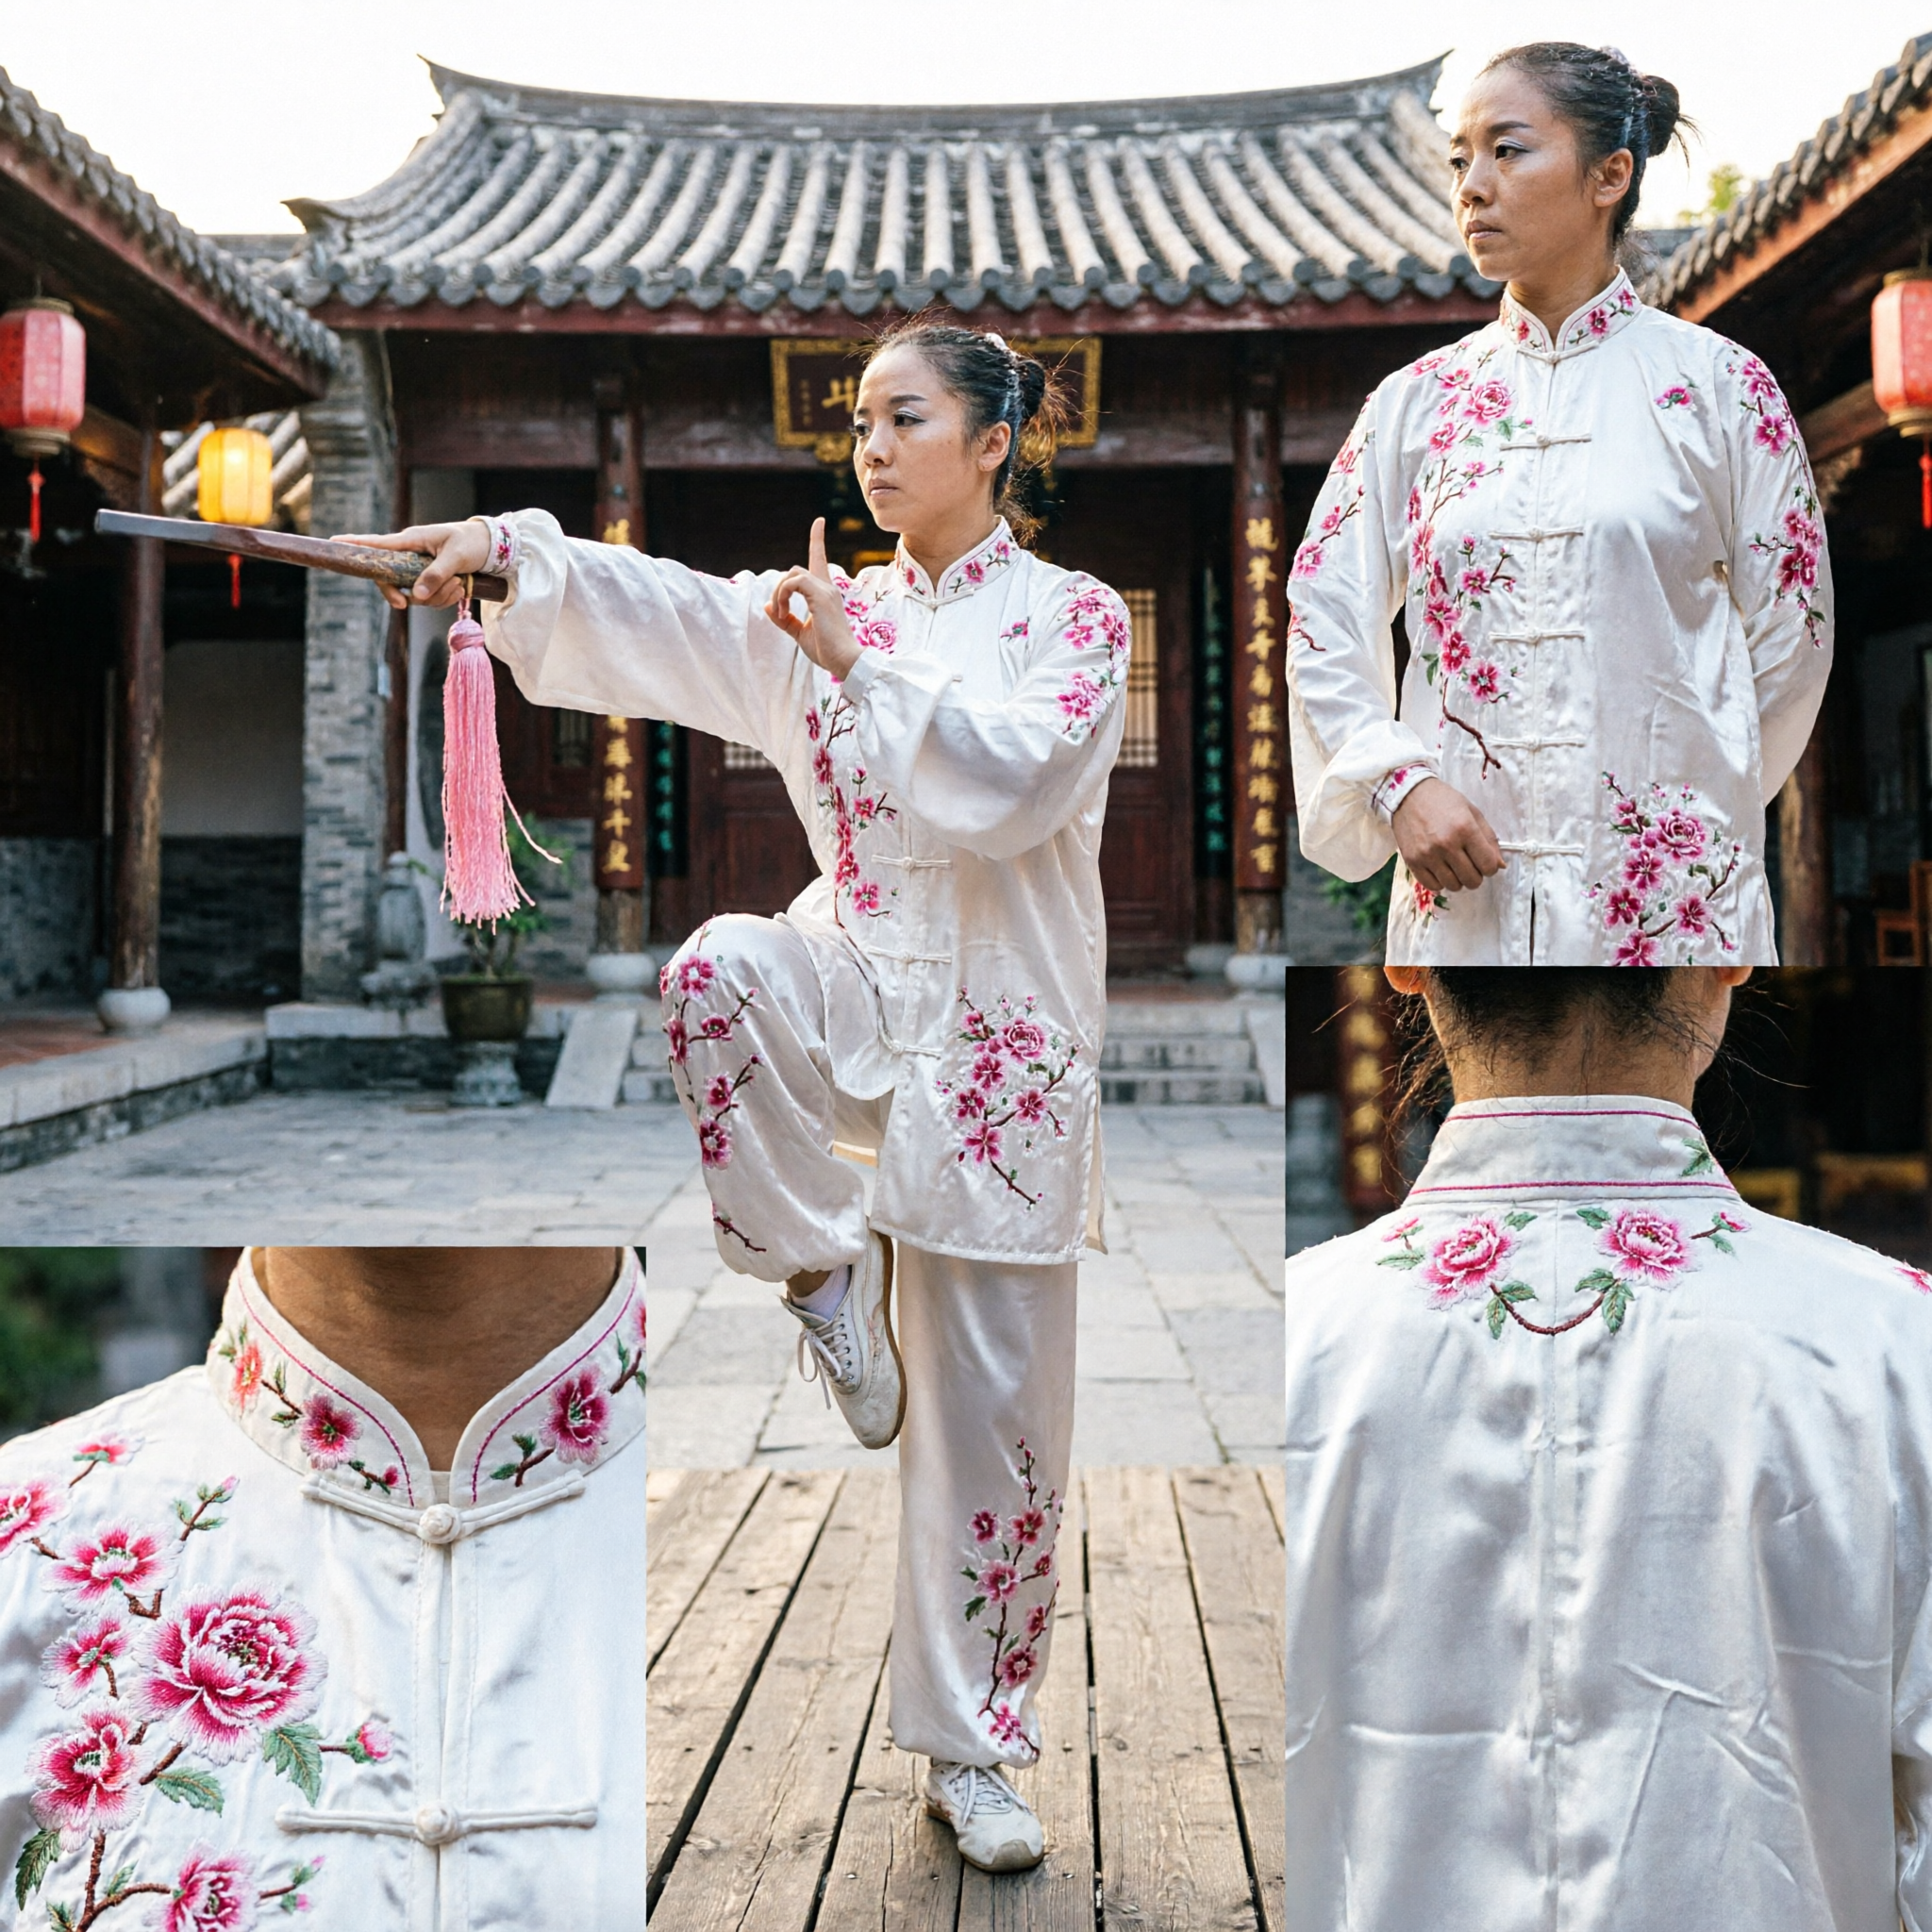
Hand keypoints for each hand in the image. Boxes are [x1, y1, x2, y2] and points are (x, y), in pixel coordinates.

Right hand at [332, 521, 489, 609]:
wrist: (490, 546)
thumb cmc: (470, 543)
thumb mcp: (455, 558)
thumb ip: (435, 575)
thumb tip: (415, 596)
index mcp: (411, 541)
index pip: (376, 544)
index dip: (354, 545)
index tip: (332, 541)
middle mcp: (409, 555)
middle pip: (388, 579)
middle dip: (400, 594)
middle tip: (407, 603)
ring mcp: (418, 568)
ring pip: (414, 594)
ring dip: (436, 597)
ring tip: (458, 584)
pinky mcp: (430, 579)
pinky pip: (429, 598)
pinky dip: (444, 599)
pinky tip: (460, 589)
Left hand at [764, 519, 860, 678]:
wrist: (844, 661)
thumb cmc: (827, 650)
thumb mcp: (799, 633)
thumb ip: (784, 619)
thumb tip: (768, 606)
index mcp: (824, 594)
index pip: (820, 560)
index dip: (817, 540)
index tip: (819, 522)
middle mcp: (827, 588)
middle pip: (795, 570)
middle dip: (779, 589)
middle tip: (779, 614)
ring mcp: (826, 591)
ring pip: (793, 573)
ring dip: (779, 593)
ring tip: (781, 615)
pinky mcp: (821, 597)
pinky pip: (793, 582)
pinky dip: (782, 595)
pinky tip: (783, 613)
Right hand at [1391, 777, 1505, 893]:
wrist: (1409, 794)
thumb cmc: (1444, 801)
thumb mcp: (1472, 813)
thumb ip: (1489, 839)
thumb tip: (1500, 865)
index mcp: (1465, 829)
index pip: (1488, 866)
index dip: (1490, 866)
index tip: (1484, 860)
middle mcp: (1446, 844)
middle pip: (1472, 880)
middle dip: (1476, 875)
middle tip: (1469, 864)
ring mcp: (1427, 855)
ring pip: (1453, 886)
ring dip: (1458, 879)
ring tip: (1454, 866)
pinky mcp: (1412, 861)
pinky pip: (1433, 886)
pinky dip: (1440, 882)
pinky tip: (1440, 869)